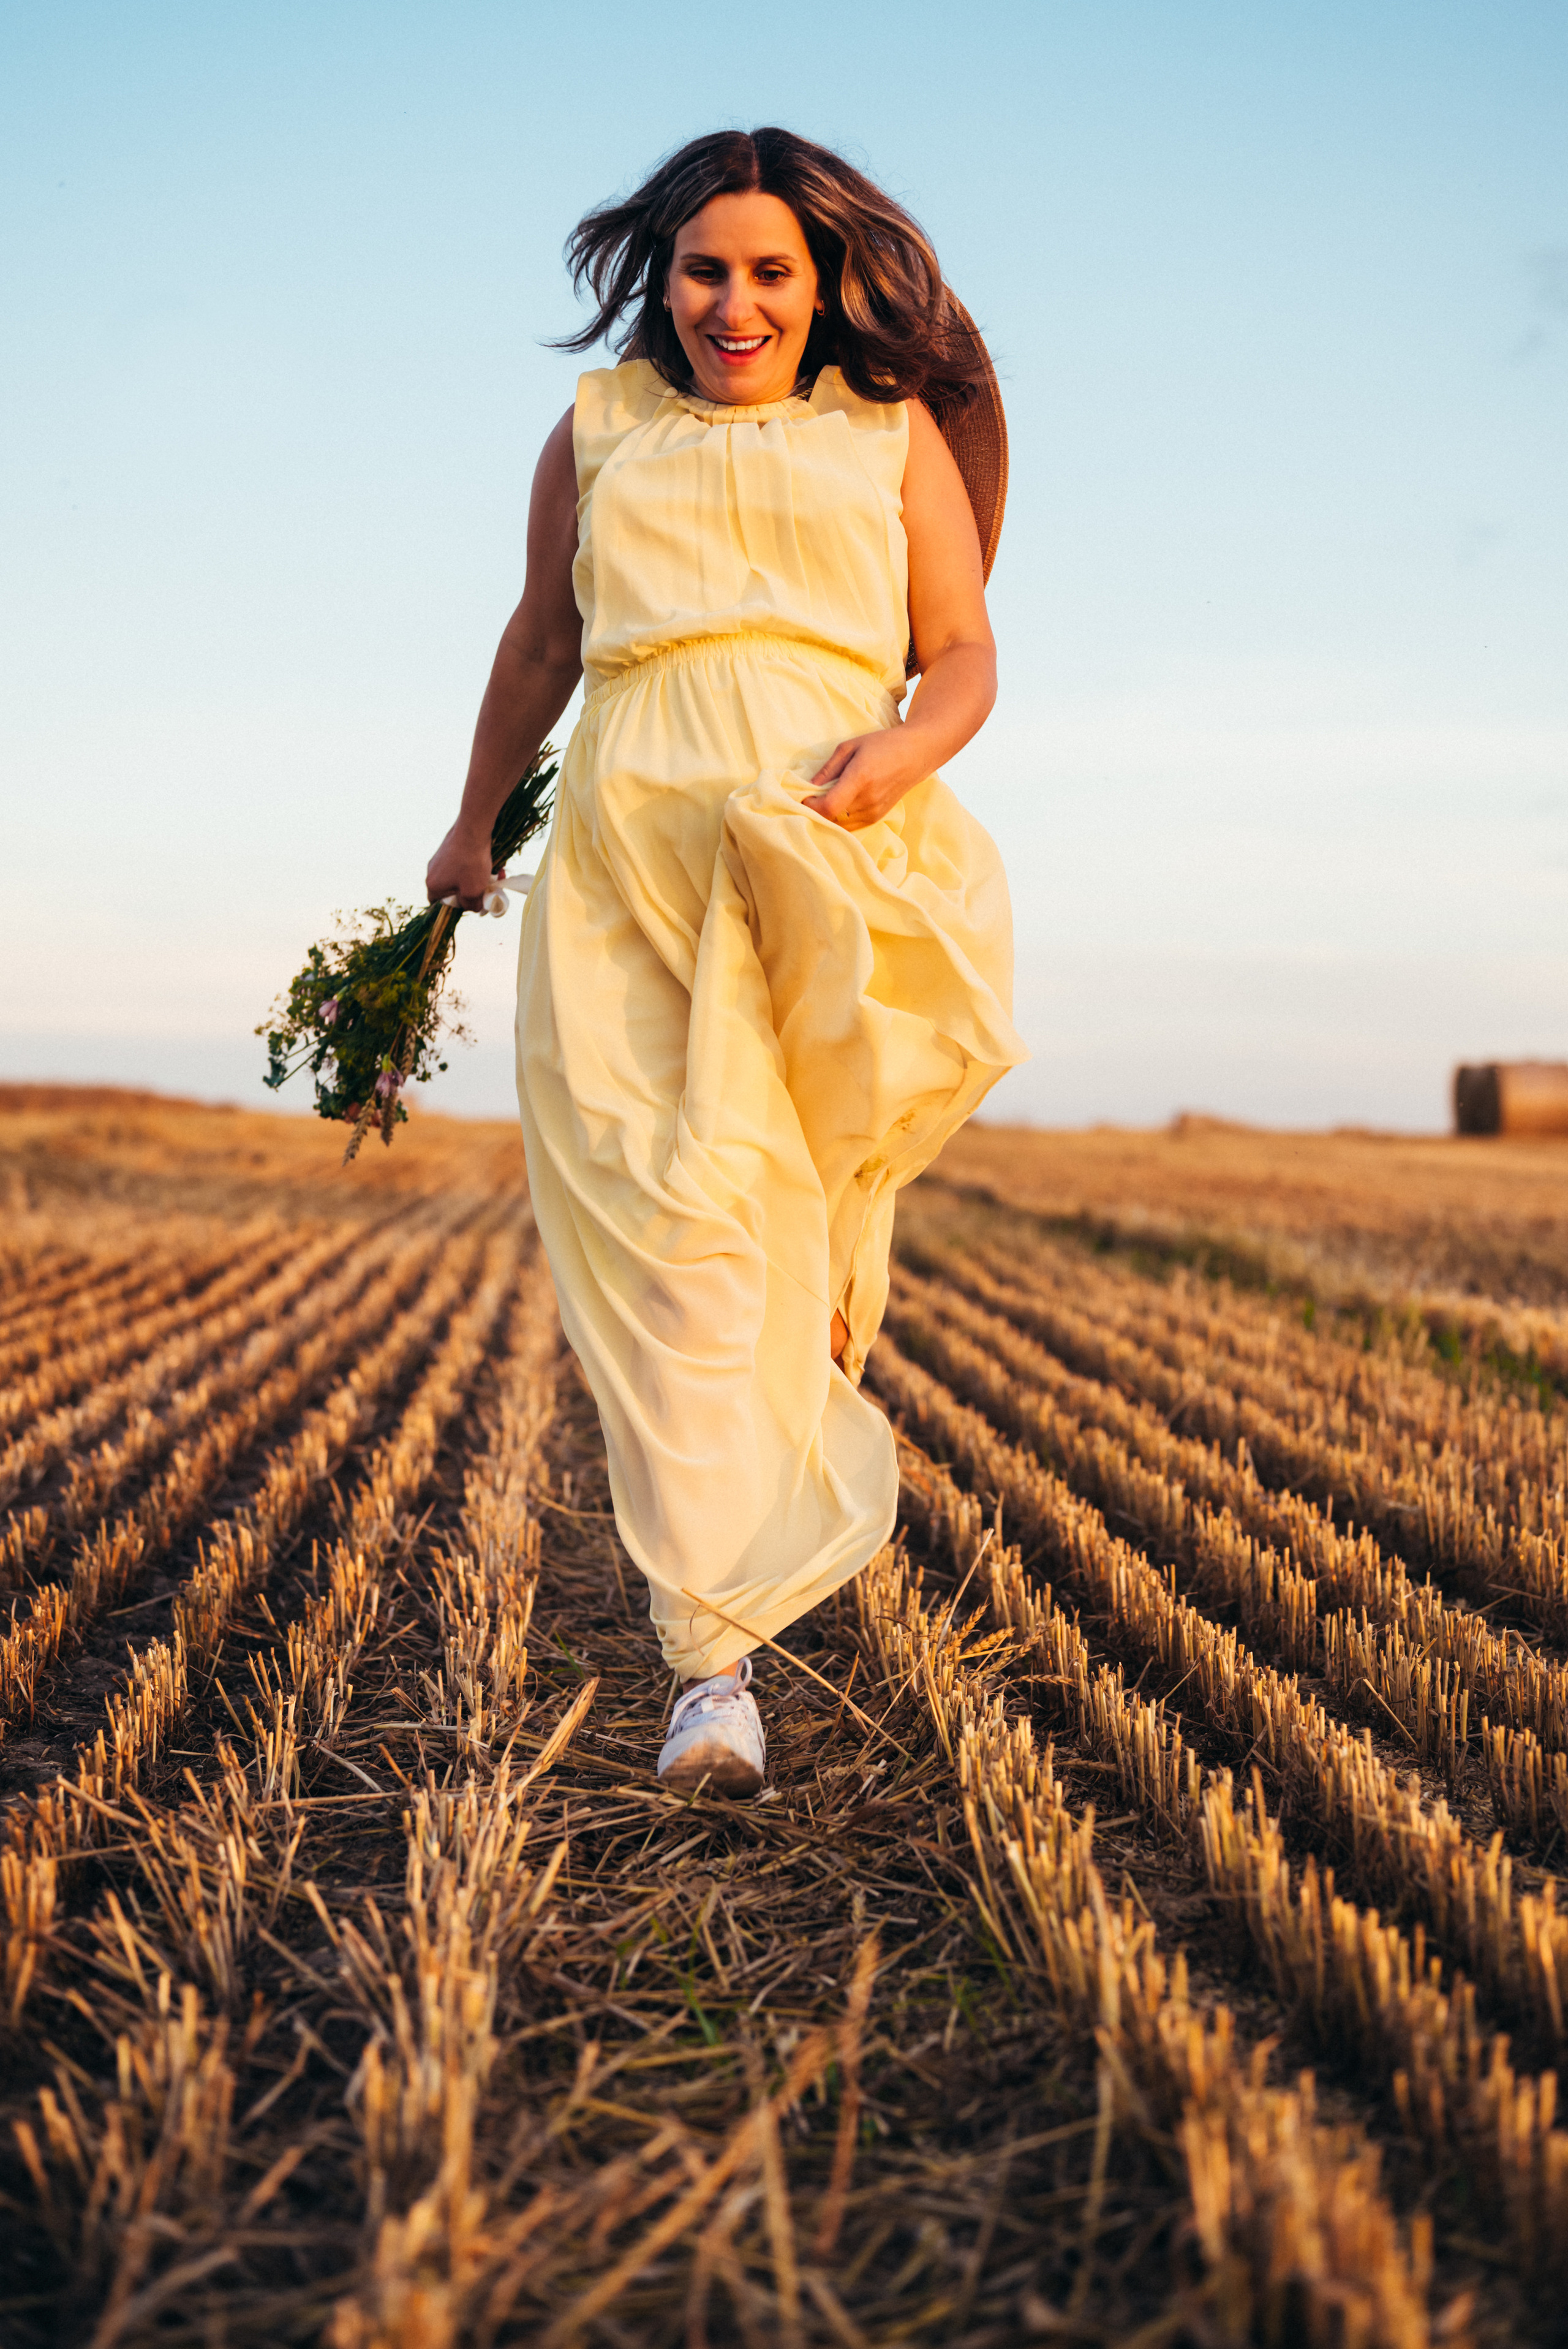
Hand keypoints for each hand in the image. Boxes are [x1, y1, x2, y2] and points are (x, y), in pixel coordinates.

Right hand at [425, 821, 495, 910]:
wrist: (473, 829)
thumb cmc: (471, 864)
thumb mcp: (473, 892)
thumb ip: (471, 906)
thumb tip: (472, 907)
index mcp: (433, 885)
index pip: (439, 905)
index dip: (455, 908)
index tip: (470, 904)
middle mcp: (431, 871)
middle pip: (451, 890)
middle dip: (470, 892)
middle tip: (486, 890)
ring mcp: (439, 858)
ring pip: (459, 876)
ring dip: (476, 879)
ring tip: (492, 875)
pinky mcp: (448, 848)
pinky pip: (461, 863)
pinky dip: (474, 866)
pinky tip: (488, 862)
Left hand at [801, 726, 931, 830]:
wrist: (916, 754)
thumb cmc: (882, 744)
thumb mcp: (851, 746)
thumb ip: (829, 768)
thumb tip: (810, 787)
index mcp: (860, 778)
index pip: (829, 807)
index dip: (811, 806)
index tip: (804, 797)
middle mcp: (868, 799)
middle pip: (831, 818)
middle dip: (816, 810)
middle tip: (811, 798)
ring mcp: (875, 811)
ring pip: (840, 825)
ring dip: (828, 816)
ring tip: (825, 799)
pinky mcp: (877, 817)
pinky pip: (851, 826)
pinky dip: (840, 819)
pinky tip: (838, 805)